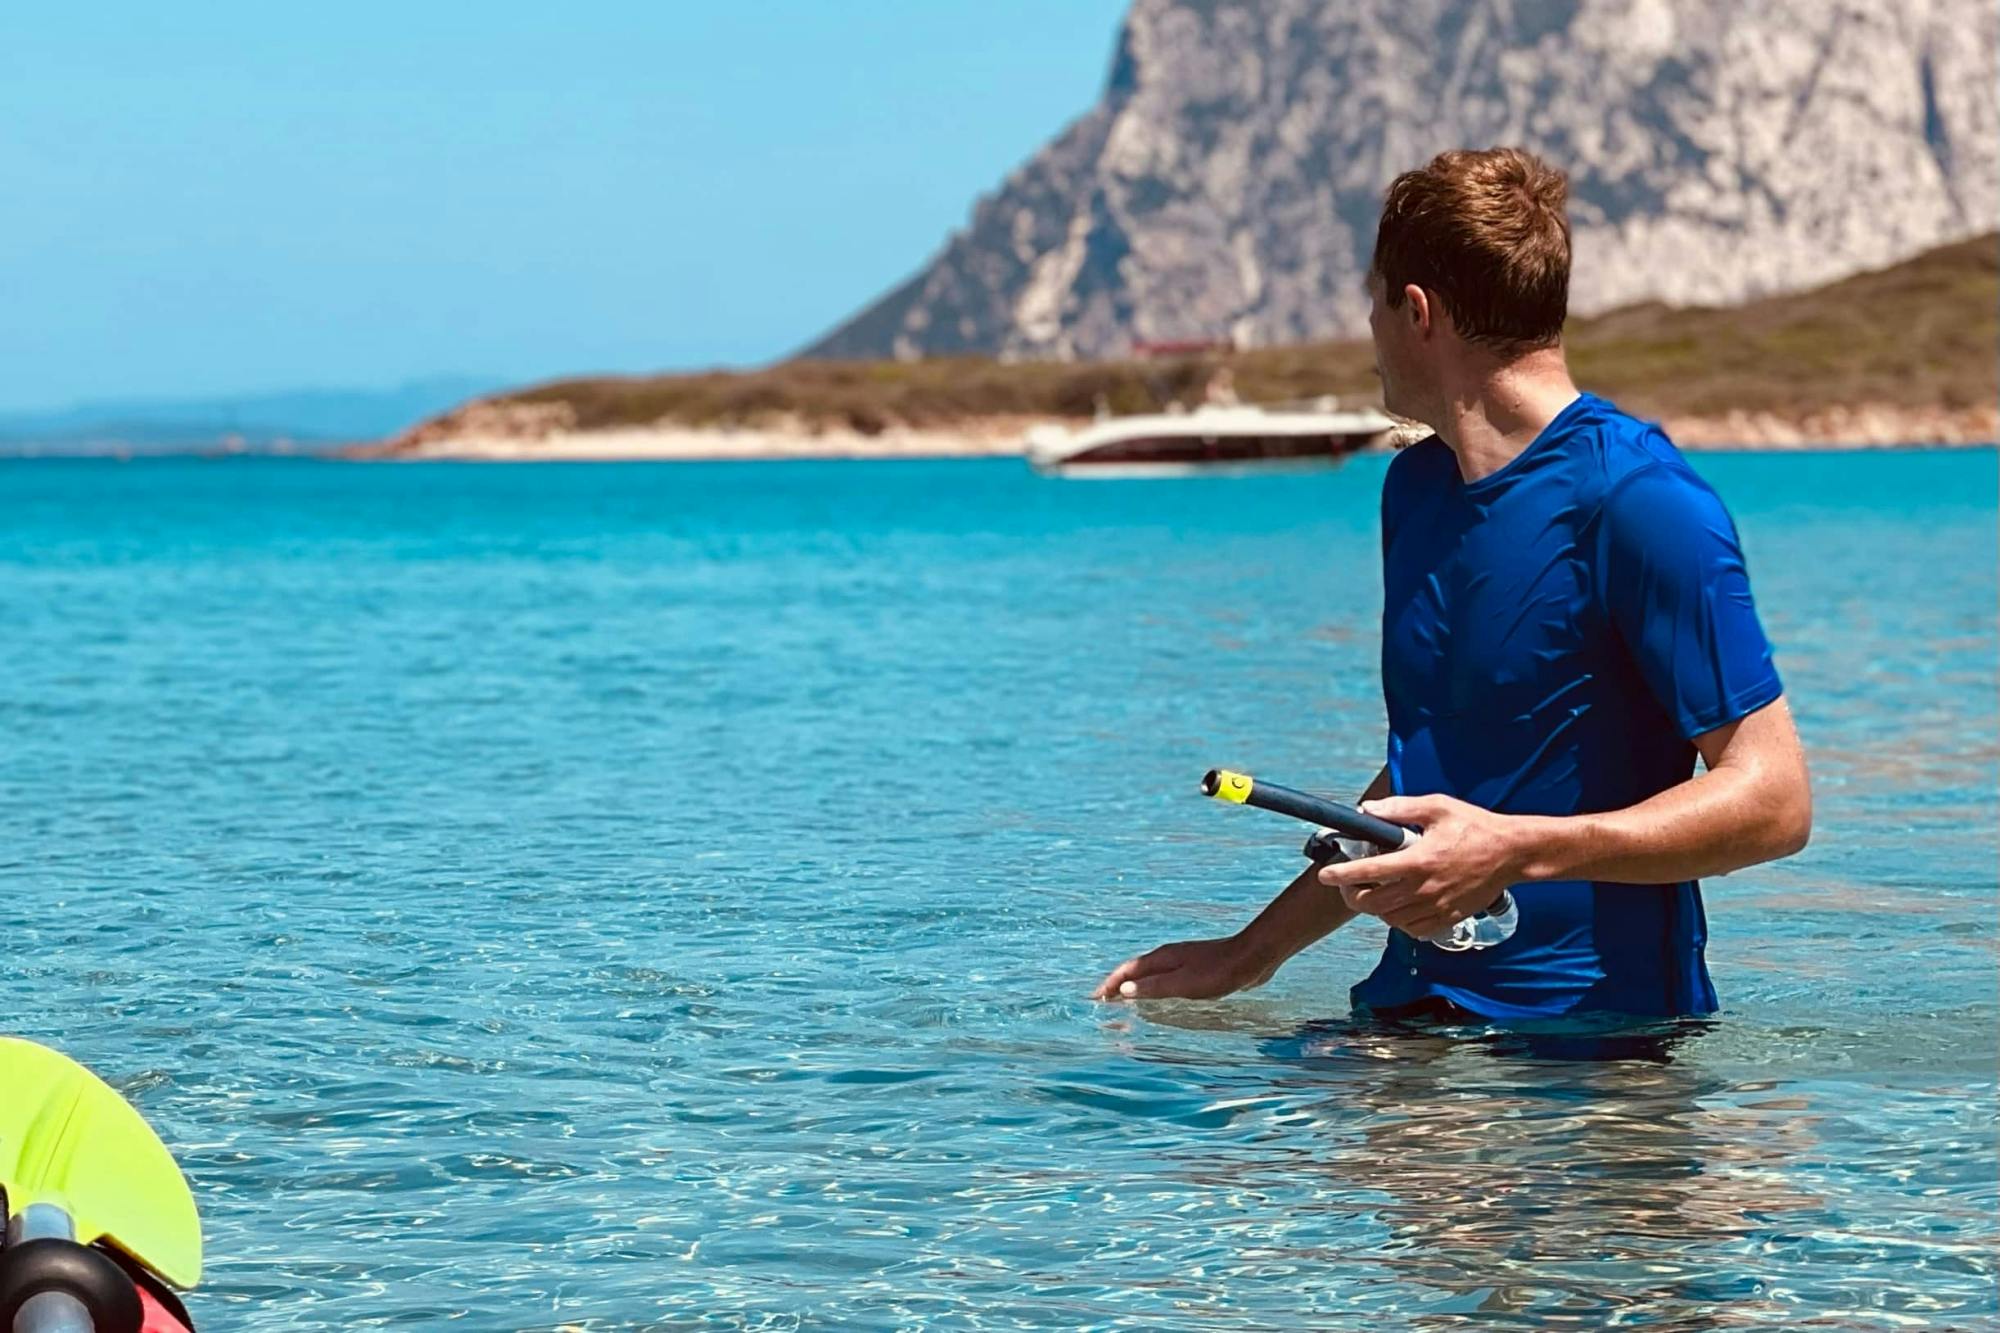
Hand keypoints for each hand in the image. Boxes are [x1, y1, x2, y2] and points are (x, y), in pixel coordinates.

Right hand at [1091, 935, 1270, 1000]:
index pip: (1126, 971)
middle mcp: (1168, 956)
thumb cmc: (1219, 971)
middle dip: (1116, 985)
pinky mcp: (1195, 968)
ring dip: (1134, 986)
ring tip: (1124, 1001)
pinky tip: (1159, 997)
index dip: (1109, 984)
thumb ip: (1154, 987)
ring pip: (1149, 974)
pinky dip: (1153, 988)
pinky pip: (1165, 978)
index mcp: (1161, 958)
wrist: (1251, 957)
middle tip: (1104, 1002)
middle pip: (1134, 971)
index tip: (1095, 998)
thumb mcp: (1183, 984)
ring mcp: (1182, 961)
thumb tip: (1123, 989)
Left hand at [1315, 793, 1525, 939]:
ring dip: (1375, 907)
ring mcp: (1437, 906)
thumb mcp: (1437, 807)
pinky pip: (1413, 929)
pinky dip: (1399, 921)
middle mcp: (1424, 888)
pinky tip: (1399, 905)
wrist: (1512, 853)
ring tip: (1374, 890)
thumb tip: (1367, 809)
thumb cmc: (1475, 827)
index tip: (1325, 874)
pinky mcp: (1448, 918)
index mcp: (1418, 860)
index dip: (1341, 874)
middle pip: (1372, 904)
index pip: (1368, 871)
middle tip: (1347, 883)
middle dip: (1352, 894)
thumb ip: (1399, 809)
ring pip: (1390, 919)